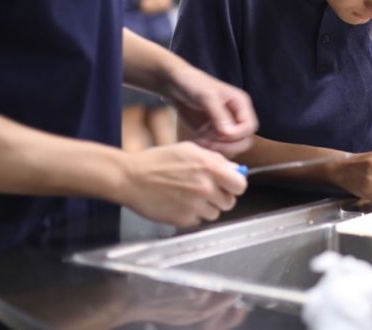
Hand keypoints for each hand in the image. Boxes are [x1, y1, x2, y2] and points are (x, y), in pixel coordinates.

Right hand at [118, 142, 246, 228]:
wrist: (131, 178)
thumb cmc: (159, 160)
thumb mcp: (190, 150)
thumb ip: (216, 160)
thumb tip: (235, 170)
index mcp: (209, 168)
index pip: (240, 185)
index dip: (235, 185)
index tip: (229, 185)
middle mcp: (205, 188)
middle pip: (229, 202)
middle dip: (221, 197)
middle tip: (207, 191)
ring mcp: (194, 206)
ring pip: (214, 213)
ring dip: (207, 207)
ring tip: (189, 196)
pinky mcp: (182, 220)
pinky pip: (198, 221)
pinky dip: (192, 215)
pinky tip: (180, 204)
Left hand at [164, 64, 257, 156]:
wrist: (177, 86)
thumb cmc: (194, 84)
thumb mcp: (207, 96)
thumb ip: (219, 115)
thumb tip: (230, 134)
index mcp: (241, 105)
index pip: (250, 127)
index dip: (238, 134)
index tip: (220, 134)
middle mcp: (237, 117)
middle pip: (245, 140)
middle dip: (229, 146)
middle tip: (210, 144)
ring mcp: (225, 127)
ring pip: (233, 148)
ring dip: (219, 149)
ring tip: (202, 142)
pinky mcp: (213, 135)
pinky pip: (219, 148)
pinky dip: (210, 150)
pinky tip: (198, 142)